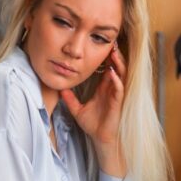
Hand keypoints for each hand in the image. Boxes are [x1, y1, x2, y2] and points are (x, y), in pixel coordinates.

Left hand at [61, 45, 126, 176]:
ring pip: (121, 75)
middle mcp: (112, 89)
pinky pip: (119, 89)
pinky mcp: (118, 102)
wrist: (100, 138)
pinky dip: (116, 80)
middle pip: (116, 68)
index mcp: (104, 88)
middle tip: (110, 43)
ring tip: (114, 53)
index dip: (105, 58)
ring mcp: (116, 95)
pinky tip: (112, 73)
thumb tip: (59, 90)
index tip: (101, 46)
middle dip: (114, 56)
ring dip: (118, 64)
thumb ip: (69, 99)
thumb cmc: (93, 124)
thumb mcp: (77, 109)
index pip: (106, 69)